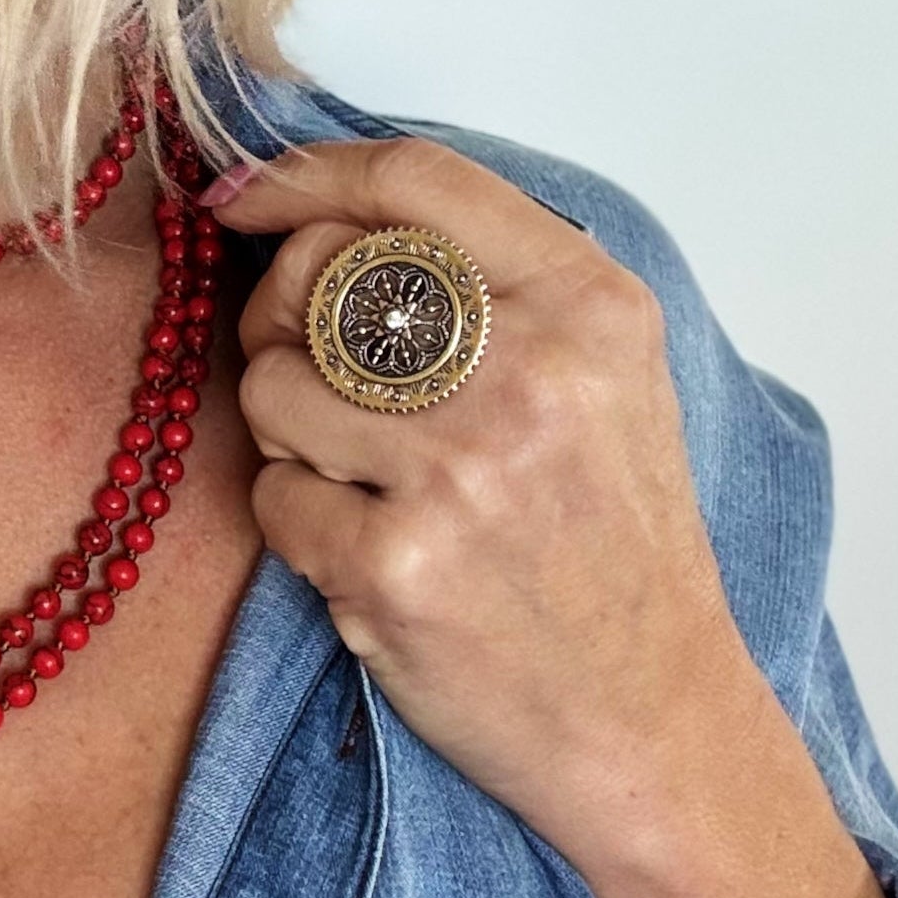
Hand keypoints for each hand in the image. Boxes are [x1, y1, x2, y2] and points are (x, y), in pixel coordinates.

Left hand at [210, 136, 895, 897]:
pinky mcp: (397, 564)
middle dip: (279, 314)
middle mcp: (530, 371)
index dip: (303, 172)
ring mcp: (461, 470)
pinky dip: (297, 521)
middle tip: (310, 374)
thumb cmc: (608, 535)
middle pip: (316, 268)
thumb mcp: (602, 371)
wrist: (656, 725)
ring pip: (271, 381)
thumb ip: (486, 276)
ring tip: (362, 478)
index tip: (241, 195)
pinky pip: (271, 494)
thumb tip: (307, 205)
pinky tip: (366, 551)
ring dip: (287, 430)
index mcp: (587, 304)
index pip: (413, 176)